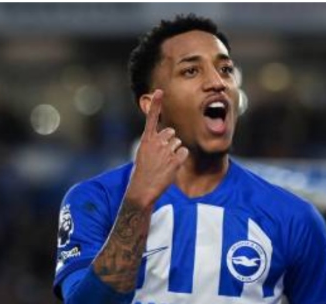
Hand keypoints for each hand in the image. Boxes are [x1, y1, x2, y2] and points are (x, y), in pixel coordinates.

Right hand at [126, 90, 188, 206]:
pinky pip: (183, 153)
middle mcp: (156, 142)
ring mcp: (165, 151)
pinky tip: (171, 167)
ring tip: (164, 164)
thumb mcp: (143, 153)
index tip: (160, 91)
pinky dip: (180, 159)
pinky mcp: (175, 160)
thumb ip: (153, 142)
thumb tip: (166, 135)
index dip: (156, 104)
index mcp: (146, 140)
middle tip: (162, 156)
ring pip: (178, 143)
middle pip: (171, 132)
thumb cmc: (143, 172)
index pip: (151, 118)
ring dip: (174, 152)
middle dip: (169, 142)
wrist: (142, 189)